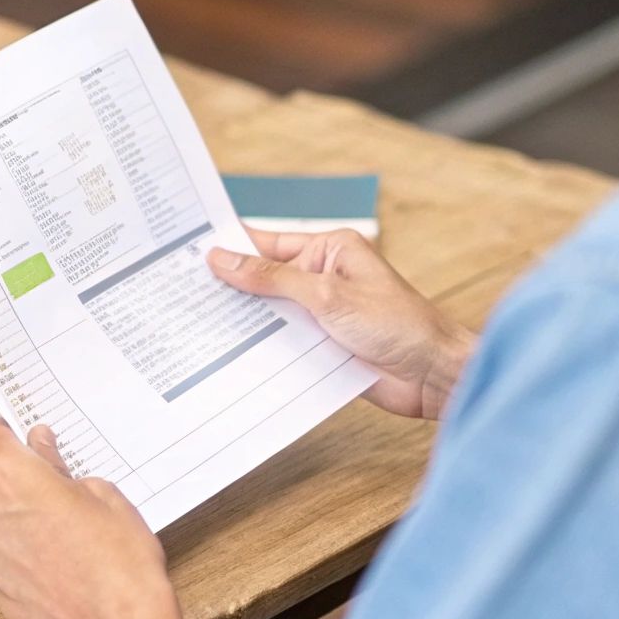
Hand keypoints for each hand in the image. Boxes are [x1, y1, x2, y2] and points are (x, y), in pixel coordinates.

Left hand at [0, 422, 204, 618]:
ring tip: (73, 536)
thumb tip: (44, 453)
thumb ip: (61, 468)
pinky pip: (12, 562)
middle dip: (26, 485)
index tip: (28, 438)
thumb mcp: (103, 493)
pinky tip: (66, 566)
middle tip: (66, 492)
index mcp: (12, 479)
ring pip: (4, 526)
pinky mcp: (1, 594)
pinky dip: (31, 559)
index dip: (14, 436)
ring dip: (28, 524)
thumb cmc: (119, 562)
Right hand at [208, 227, 474, 419]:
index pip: (269, 243)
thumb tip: (225, 259)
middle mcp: (325, 277)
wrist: (435, 376)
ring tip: (197, 323)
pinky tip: (231, 354)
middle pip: (266, 279)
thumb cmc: (398, 325)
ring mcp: (325, 313)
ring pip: (272, 314)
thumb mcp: (326, 295)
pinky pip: (285, 342)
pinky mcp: (325, 345)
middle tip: (184, 291)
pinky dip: (263, 348)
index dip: (232, 247)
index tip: (191, 249)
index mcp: (330, 249)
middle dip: (231, 288)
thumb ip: (272, 279)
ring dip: (246, 321)